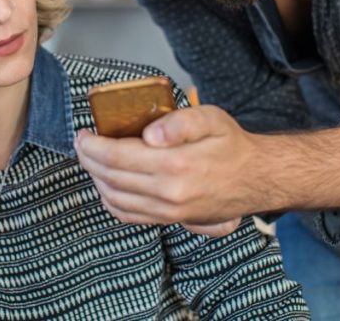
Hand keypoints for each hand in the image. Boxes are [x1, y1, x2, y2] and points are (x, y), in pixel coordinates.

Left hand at [75, 105, 263, 236]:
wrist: (257, 179)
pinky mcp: (171, 220)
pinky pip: (129, 215)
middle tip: (82, 142)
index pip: (116, 157)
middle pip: (110, 178)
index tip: (84, 133)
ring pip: (114, 198)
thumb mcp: (212, 119)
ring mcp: (169, 211)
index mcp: (176, 165)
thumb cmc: (232, 145)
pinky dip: (109, 200)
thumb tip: (149, 134)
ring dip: (95, 178)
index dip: (92, 145)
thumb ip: (180, 122)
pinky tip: (106, 184)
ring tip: (91, 159)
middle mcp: (169, 194)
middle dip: (88, 159)